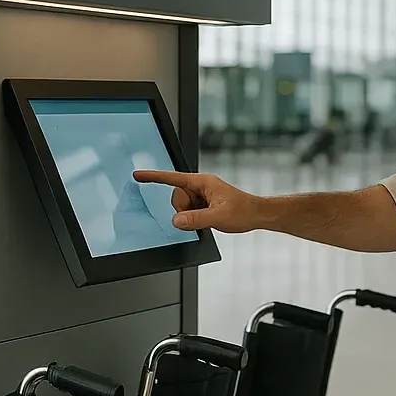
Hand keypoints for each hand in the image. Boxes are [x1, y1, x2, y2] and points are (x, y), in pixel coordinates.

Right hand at [132, 170, 263, 233]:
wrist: (257, 215)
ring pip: (182, 207)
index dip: (154, 177)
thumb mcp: (218, 216)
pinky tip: (209, 219)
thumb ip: (195, 219)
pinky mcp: (204, 204)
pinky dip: (195, 218)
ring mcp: (202, 196)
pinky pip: (190, 212)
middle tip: (202, 215)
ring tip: (209, 217)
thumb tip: (176, 220)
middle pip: (177, 197)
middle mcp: (201, 187)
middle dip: (184, 210)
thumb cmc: (243, 210)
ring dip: (191, 215)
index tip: (138, 175)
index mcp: (202, 182)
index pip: (173, 178)